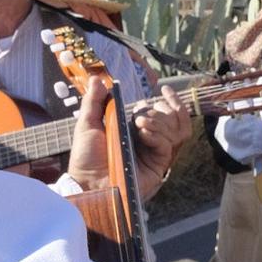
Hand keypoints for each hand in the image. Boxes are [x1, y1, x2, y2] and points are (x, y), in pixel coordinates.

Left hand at [67, 80, 192, 198]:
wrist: (87, 182)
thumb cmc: (86, 158)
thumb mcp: (88, 124)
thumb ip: (94, 101)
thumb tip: (97, 79)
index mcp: (136, 129)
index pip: (164, 112)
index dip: (170, 101)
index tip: (165, 90)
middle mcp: (149, 140)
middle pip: (173, 119)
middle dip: (158, 111)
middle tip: (140, 116)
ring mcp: (155, 153)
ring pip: (175, 131)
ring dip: (159, 122)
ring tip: (140, 123)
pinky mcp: (158, 166)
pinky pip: (168, 145)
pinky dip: (158, 135)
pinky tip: (144, 133)